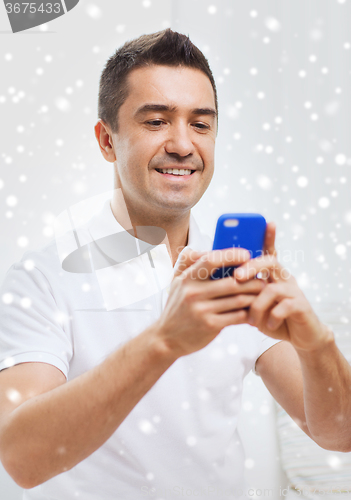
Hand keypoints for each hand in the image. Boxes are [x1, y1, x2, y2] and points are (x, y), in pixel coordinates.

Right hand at [156, 247, 264, 357]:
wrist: (166, 339)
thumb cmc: (176, 308)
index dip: (231, 255)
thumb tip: (208, 248)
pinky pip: (236, 316)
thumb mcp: (176, 283)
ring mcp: (201, 310)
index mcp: (186, 279)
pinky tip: (252, 311)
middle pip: (232, 282)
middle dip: (251, 281)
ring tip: (261, 294)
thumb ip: (188, 264)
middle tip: (261, 279)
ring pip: (238, 300)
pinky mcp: (210, 326)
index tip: (246, 255)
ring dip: (253, 297)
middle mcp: (193, 293)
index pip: (211, 260)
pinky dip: (247, 313)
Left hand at [234, 222, 331, 351]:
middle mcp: (284, 279)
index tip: (267, 222)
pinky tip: (266, 324)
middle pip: (269, 262)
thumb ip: (244, 294)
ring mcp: (294, 291)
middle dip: (251, 267)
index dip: (269, 237)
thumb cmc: (272, 317)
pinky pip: (284, 306)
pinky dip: (271, 316)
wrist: (300, 337)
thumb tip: (220, 284)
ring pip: (272, 288)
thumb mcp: (254, 305)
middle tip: (237, 277)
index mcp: (273, 275)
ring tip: (251, 319)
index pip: (270, 252)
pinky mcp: (301, 307)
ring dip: (257, 305)